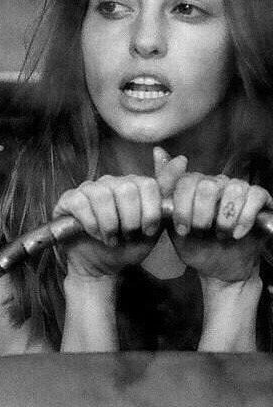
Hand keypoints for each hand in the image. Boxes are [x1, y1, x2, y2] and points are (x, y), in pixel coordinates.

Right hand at [53, 174, 162, 277]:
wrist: (102, 266)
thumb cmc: (127, 246)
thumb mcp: (153, 226)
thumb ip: (166, 194)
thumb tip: (182, 159)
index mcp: (132, 185)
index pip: (148, 185)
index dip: (150, 212)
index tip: (148, 231)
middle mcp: (110, 182)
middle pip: (127, 189)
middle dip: (130, 220)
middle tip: (127, 235)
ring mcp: (88, 189)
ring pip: (103, 195)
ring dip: (110, 224)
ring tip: (111, 238)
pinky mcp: (69, 199)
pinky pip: (81, 203)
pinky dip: (91, 223)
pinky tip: (95, 234)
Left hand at [160, 154, 272, 281]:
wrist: (219, 267)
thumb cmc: (194, 244)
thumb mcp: (171, 223)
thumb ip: (164, 190)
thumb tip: (157, 150)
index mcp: (193, 185)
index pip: (185, 180)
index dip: (182, 208)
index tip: (182, 229)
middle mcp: (215, 182)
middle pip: (208, 185)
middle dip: (202, 215)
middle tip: (202, 232)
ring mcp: (237, 189)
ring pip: (234, 189)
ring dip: (225, 218)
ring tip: (221, 234)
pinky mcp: (259, 199)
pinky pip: (256, 195)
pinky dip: (245, 217)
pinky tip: (237, 233)